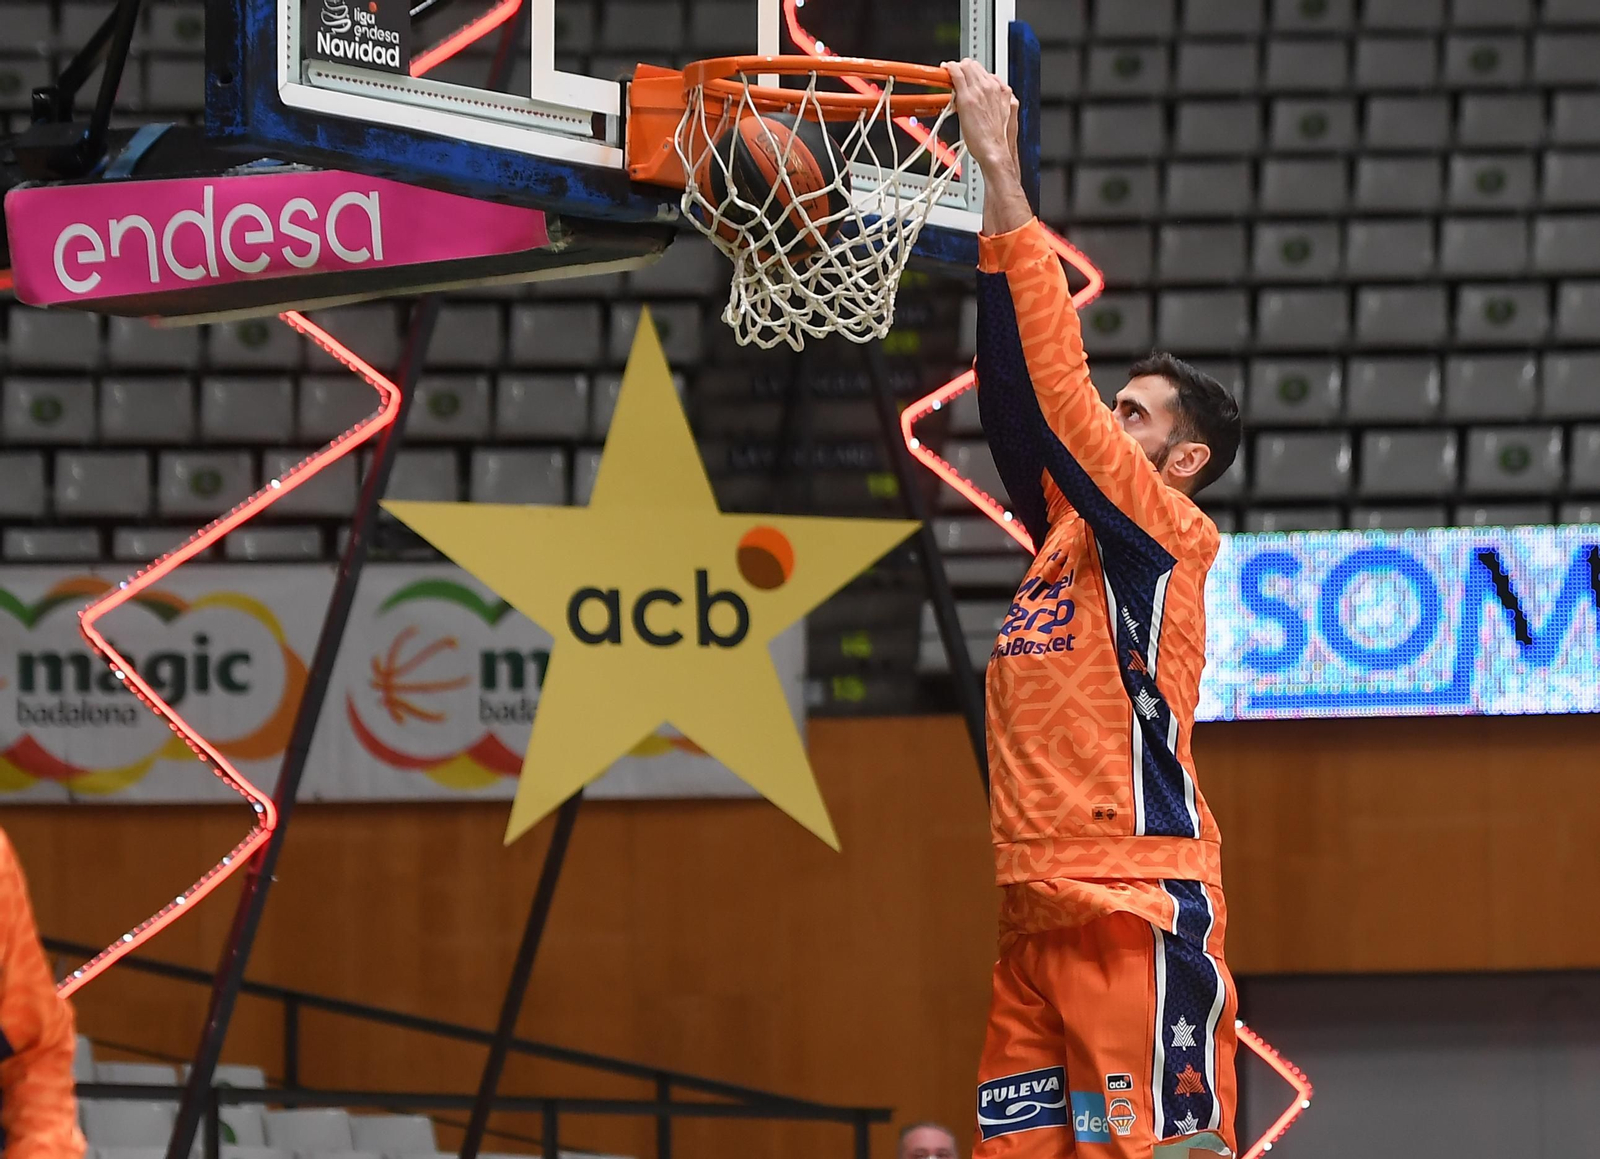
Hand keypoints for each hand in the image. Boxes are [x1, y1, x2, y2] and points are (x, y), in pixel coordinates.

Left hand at [944, 58, 1020, 179]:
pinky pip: (957, 73)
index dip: (973, 73)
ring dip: (955, 68)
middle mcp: (992, 87)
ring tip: (947, 74)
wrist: (994, 150)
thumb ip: (996, 103)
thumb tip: (988, 100)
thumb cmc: (996, 140)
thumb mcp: (1003, 117)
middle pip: (975, 66)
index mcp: (1002, 91)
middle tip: (953, 74)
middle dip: (963, 67)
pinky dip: (949, 68)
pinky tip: (944, 70)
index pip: (985, 72)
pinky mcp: (967, 97)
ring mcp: (979, 90)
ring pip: (966, 66)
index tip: (966, 78)